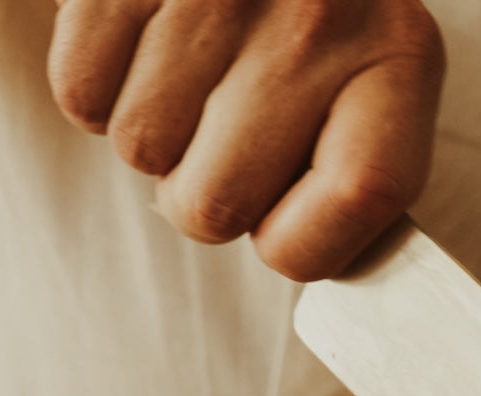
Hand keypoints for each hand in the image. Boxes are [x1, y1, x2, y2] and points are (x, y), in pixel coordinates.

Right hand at [48, 0, 443, 280]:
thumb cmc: (321, 24)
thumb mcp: (377, 86)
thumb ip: (356, 184)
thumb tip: (317, 283)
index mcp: (398, 58)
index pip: (359, 201)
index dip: (303, 246)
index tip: (286, 235)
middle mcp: (316, 19)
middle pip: (216, 206)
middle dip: (210, 197)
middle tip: (230, 140)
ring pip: (141, 151)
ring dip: (157, 138)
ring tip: (195, 80)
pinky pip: (81, 94)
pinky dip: (100, 91)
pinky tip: (147, 50)